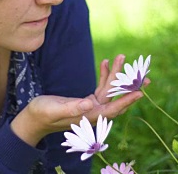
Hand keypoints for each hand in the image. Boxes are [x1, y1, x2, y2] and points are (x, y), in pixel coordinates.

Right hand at [10, 54, 149, 145]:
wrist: (33, 119)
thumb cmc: (42, 114)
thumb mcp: (54, 109)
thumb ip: (73, 107)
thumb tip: (90, 103)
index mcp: (89, 116)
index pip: (113, 108)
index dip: (127, 100)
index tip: (140, 92)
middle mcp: (93, 111)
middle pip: (116, 97)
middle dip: (129, 86)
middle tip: (144, 75)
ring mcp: (91, 106)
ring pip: (109, 90)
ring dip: (116, 74)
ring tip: (122, 57)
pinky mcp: (86, 101)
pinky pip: (101, 87)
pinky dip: (105, 76)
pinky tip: (107, 63)